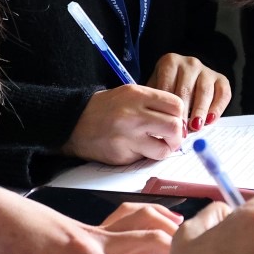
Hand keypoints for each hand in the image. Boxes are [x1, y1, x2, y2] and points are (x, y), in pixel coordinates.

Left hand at [0, 186, 178, 253]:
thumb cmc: (8, 243)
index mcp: (79, 251)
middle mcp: (96, 236)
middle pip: (145, 239)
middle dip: (175, 253)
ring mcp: (99, 228)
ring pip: (144, 220)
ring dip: (170, 228)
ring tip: (198, 242)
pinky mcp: (98, 226)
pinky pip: (134, 216)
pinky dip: (156, 216)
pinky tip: (170, 224)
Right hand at [64, 84, 186, 163]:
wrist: (73, 123)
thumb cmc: (104, 108)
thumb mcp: (128, 94)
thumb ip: (153, 103)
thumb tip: (179, 120)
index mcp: (137, 95)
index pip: (175, 105)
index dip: (180, 116)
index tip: (176, 121)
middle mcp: (134, 114)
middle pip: (174, 127)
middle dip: (178, 136)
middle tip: (171, 139)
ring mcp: (127, 136)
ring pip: (164, 149)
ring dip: (164, 150)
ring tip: (157, 146)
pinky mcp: (122, 155)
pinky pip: (145, 159)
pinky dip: (145, 156)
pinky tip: (136, 149)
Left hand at [146, 53, 231, 133]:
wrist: (183, 78)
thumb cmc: (166, 87)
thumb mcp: (155, 88)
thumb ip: (155, 101)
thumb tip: (152, 123)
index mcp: (170, 62)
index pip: (167, 86)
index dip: (167, 107)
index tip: (166, 124)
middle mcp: (189, 63)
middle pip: (186, 89)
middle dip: (183, 112)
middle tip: (180, 130)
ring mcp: (206, 70)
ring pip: (205, 91)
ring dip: (200, 111)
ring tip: (195, 127)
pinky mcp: (221, 79)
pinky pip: (222, 94)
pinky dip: (217, 108)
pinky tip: (210, 121)